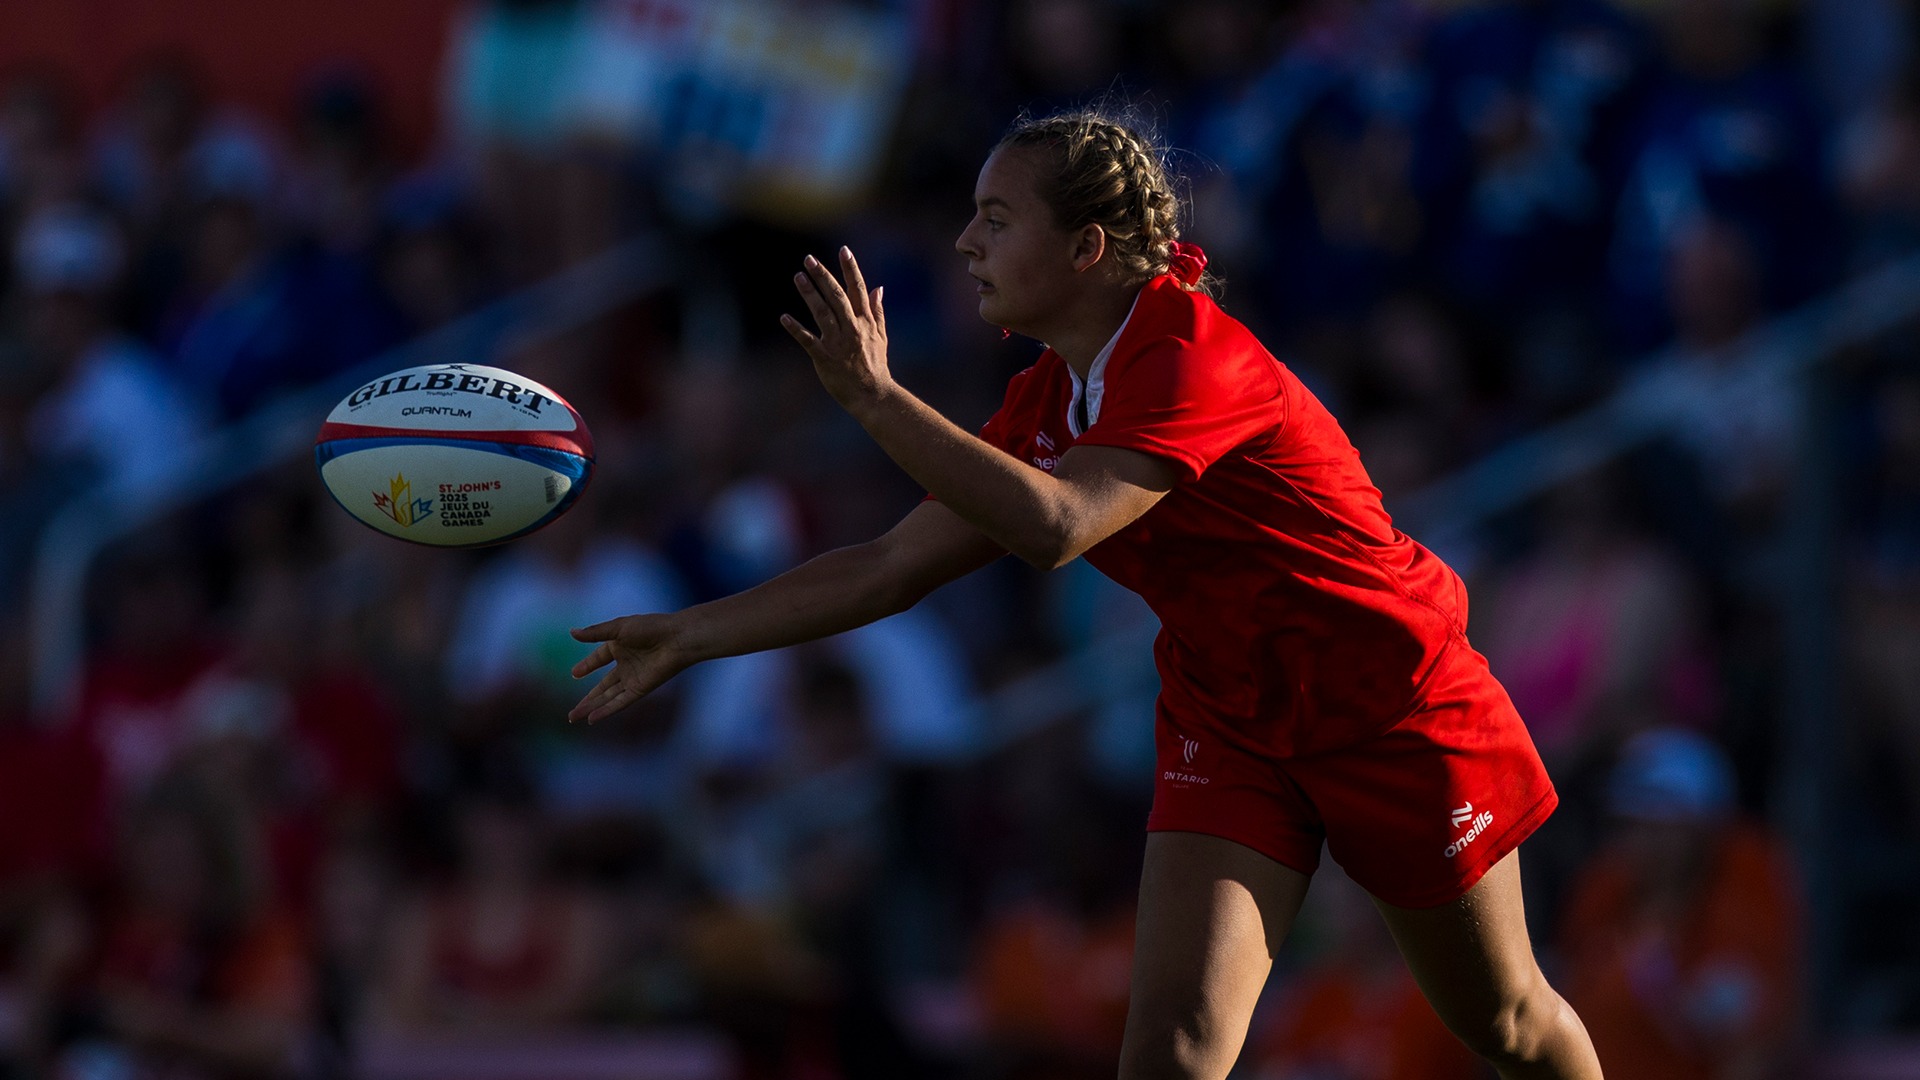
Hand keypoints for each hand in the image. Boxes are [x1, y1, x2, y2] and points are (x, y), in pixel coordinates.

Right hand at [567, 614, 692, 722]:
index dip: (587, 666)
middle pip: (602, 686)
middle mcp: (625, 664)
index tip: (574, 673)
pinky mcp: (640, 688)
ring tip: (574, 717)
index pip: (599, 658)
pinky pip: (620, 702)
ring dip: (592, 707)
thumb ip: (594, 633)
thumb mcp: (618, 628)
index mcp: (619, 646)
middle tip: (572, 711)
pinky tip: (593, 718)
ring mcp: (632, 678)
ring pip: (608, 696)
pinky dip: (606, 710)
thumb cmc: (650, 628)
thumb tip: (571, 632)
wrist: (676, 639)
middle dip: (587, 698)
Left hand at [781, 246, 891, 412]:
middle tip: (809, 259)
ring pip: (823, 313)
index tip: (843, 250)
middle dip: (824, 276)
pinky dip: (796, 329)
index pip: (858, 289)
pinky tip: (784, 317)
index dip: (851, 269)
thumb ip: (877, 311)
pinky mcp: (825, 358)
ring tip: (798, 277)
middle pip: (837, 296)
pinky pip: (808, 341)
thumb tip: (879, 288)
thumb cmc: (876, 366)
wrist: (873, 395)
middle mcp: (852, 329)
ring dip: (810, 294)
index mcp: (865, 322)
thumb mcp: (881, 336)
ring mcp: (838, 343)